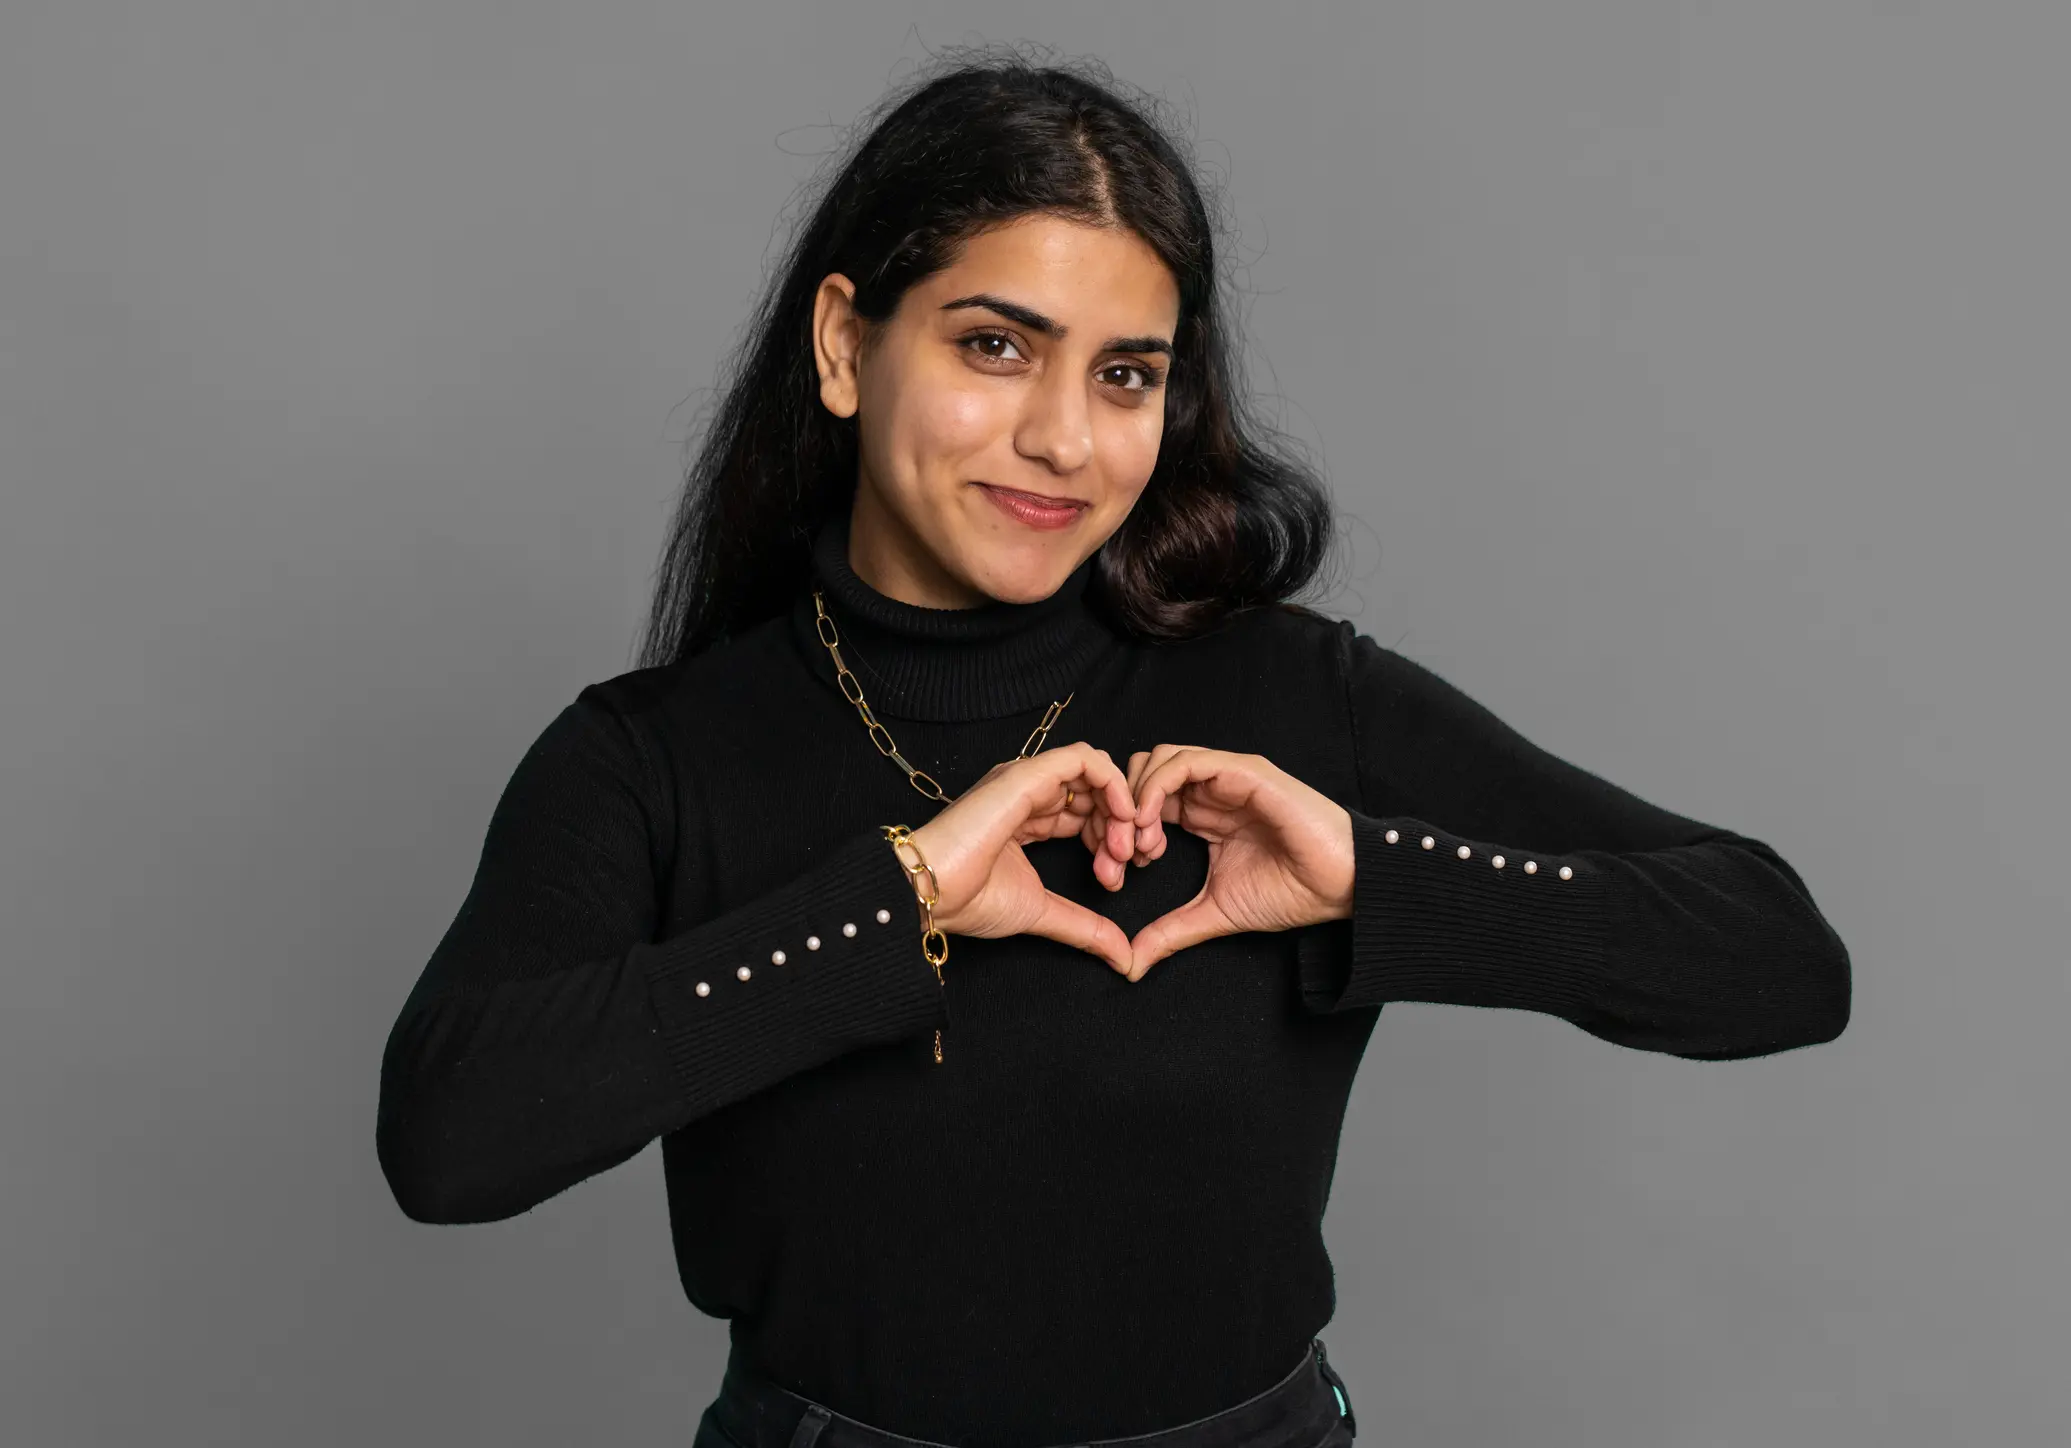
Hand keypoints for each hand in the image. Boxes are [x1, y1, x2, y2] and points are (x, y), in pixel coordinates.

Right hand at [904, 742, 1141, 976]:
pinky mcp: (1025, 776)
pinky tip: (1121, 817)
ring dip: (1121, 807)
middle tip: (1131, 861)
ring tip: (1122, 849)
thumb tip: (1123, 956)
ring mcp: (1026, 781)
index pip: (1085, 814)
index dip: (1112, 838)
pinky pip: (1082, 760)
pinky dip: (1112, 783)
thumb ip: (1085, 928)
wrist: (931, 893)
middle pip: (1096, 793)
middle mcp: (1029, 793)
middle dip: (1123, 826)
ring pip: (1094, 773)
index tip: (1120, 875)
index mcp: (1028, 817)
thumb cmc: (968, 899)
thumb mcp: (1043, 912)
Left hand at [1119, 745, 1355, 979]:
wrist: (1340, 886)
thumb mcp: (1215, 913)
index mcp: (1203, 814)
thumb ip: (1172, 931)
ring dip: (1136, 798)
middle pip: (1142, 772)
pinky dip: (1157, 787)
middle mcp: (1211, 789)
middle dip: (1121, 810)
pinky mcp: (1242, 771)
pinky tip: (1152, 823)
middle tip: (1121, 854)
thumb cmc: (1290, 892)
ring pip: (1158, 759)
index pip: (1144, 801)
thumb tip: (1131, 963)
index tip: (1119, 869)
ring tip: (1140, 842)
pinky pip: (1185, 762)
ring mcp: (1225, 776)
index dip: (1121, 829)